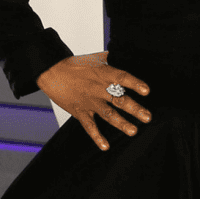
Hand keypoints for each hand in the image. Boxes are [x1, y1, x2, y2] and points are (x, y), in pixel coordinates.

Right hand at [36, 50, 151, 151]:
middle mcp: (98, 88)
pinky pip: (89, 126)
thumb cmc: (75, 65)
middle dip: (134, 109)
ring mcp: (89, 101)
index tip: (146, 91)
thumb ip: (111, 58)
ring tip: (133, 131)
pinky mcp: (80, 112)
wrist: (52, 72)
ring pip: (108, 114)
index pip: (122, 78)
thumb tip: (124, 52)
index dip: (134, 84)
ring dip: (121, 123)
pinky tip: (105, 146)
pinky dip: (97, 137)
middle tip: (147, 117)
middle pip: (119, 99)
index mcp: (104, 73)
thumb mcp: (95, 58)